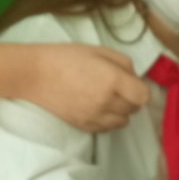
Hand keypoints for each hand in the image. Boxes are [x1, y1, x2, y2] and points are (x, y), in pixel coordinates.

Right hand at [19, 43, 149, 132]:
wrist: (35, 75)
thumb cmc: (67, 57)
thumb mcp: (99, 50)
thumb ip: (124, 63)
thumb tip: (135, 78)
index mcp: (112, 79)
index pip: (143, 96)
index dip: (140, 89)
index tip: (131, 83)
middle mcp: (107, 101)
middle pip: (134, 109)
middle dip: (130, 98)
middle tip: (117, 87)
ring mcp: (95, 117)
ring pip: (123, 122)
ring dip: (120, 111)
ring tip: (107, 98)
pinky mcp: (84, 126)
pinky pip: (108, 129)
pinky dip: (108, 120)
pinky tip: (98, 107)